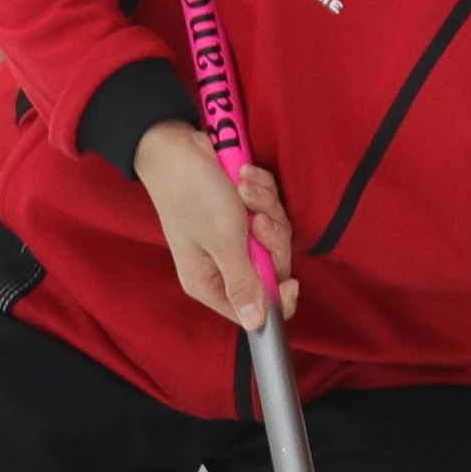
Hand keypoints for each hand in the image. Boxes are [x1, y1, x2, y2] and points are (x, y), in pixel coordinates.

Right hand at [133, 119, 296, 328]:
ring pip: (275, 235)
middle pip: (273, 269)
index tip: (292, 282)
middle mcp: (223, 263)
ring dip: (265, 207)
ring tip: (244, 188)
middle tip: (256, 219)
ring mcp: (235, 236)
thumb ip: (243, 283)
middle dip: (271, 239)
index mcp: (210, 282)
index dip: (277, 299)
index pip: (253, 310)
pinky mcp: (244, 211)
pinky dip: (261, 190)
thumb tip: (256, 325)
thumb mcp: (222, 242)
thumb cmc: (193, 194)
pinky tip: (245, 176)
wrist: (177, 146)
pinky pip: (270, 208)